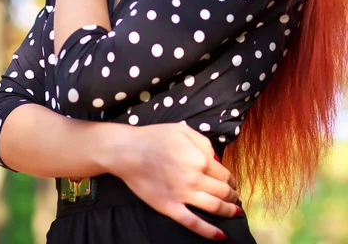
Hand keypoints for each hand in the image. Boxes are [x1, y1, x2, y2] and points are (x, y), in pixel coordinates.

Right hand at [110, 122, 239, 239]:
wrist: (127, 151)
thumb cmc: (154, 137)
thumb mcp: (182, 129)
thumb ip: (203, 142)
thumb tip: (217, 159)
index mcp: (199, 158)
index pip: (224, 173)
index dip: (231, 179)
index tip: (232, 182)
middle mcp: (194, 178)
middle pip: (222, 191)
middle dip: (232, 195)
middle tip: (235, 196)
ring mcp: (182, 195)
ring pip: (214, 207)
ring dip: (228, 211)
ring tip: (234, 212)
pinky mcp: (170, 207)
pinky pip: (193, 223)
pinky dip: (210, 232)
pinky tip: (221, 236)